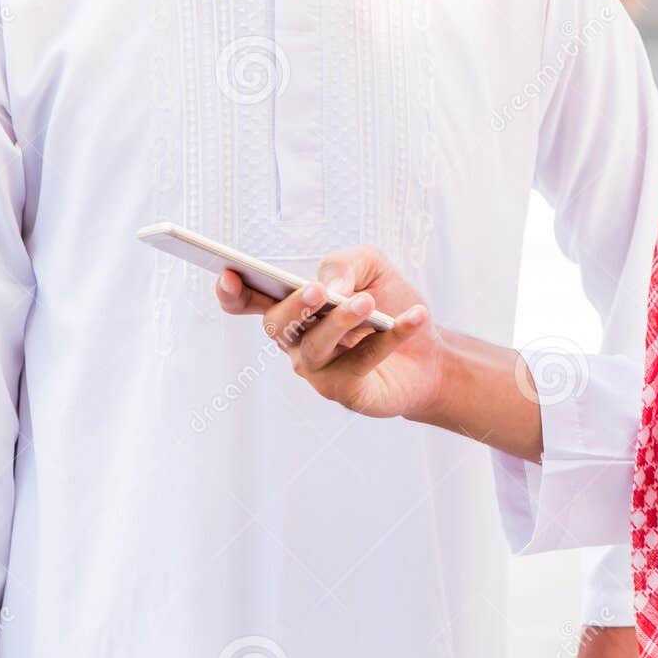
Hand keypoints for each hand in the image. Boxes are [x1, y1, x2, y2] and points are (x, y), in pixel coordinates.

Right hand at [217, 245, 440, 419]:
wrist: (429, 352)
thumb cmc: (390, 305)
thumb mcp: (371, 267)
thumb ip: (345, 265)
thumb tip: (330, 286)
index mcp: (292, 307)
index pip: (247, 302)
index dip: (231, 292)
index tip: (229, 275)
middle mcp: (296, 341)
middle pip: (278, 324)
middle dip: (295, 306)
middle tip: (319, 291)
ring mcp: (317, 370)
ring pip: (316, 346)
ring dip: (342, 321)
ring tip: (368, 303)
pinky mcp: (345, 392)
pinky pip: (360, 364)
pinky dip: (390, 338)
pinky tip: (413, 318)